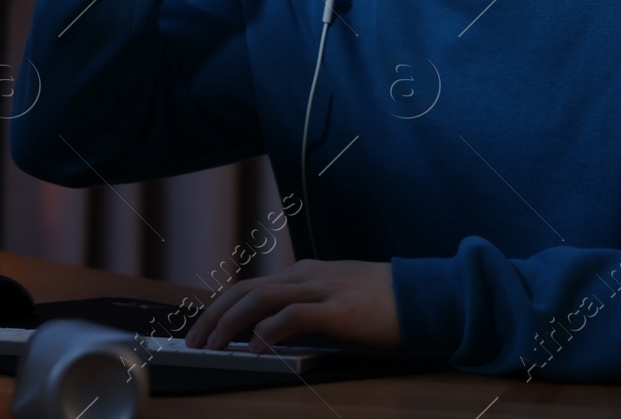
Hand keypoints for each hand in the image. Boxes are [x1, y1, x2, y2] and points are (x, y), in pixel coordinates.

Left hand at [183, 259, 400, 353]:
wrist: (426, 295)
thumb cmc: (387, 301)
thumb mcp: (340, 297)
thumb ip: (311, 307)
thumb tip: (279, 330)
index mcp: (307, 272)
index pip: (252, 285)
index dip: (223, 306)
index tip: (204, 327)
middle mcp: (308, 275)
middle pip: (247, 289)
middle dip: (215, 315)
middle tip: (194, 340)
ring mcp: (322, 289)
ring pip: (261, 298)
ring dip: (230, 323)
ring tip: (213, 345)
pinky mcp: (338, 309)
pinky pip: (292, 316)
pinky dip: (267, 331)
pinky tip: (253, 348)